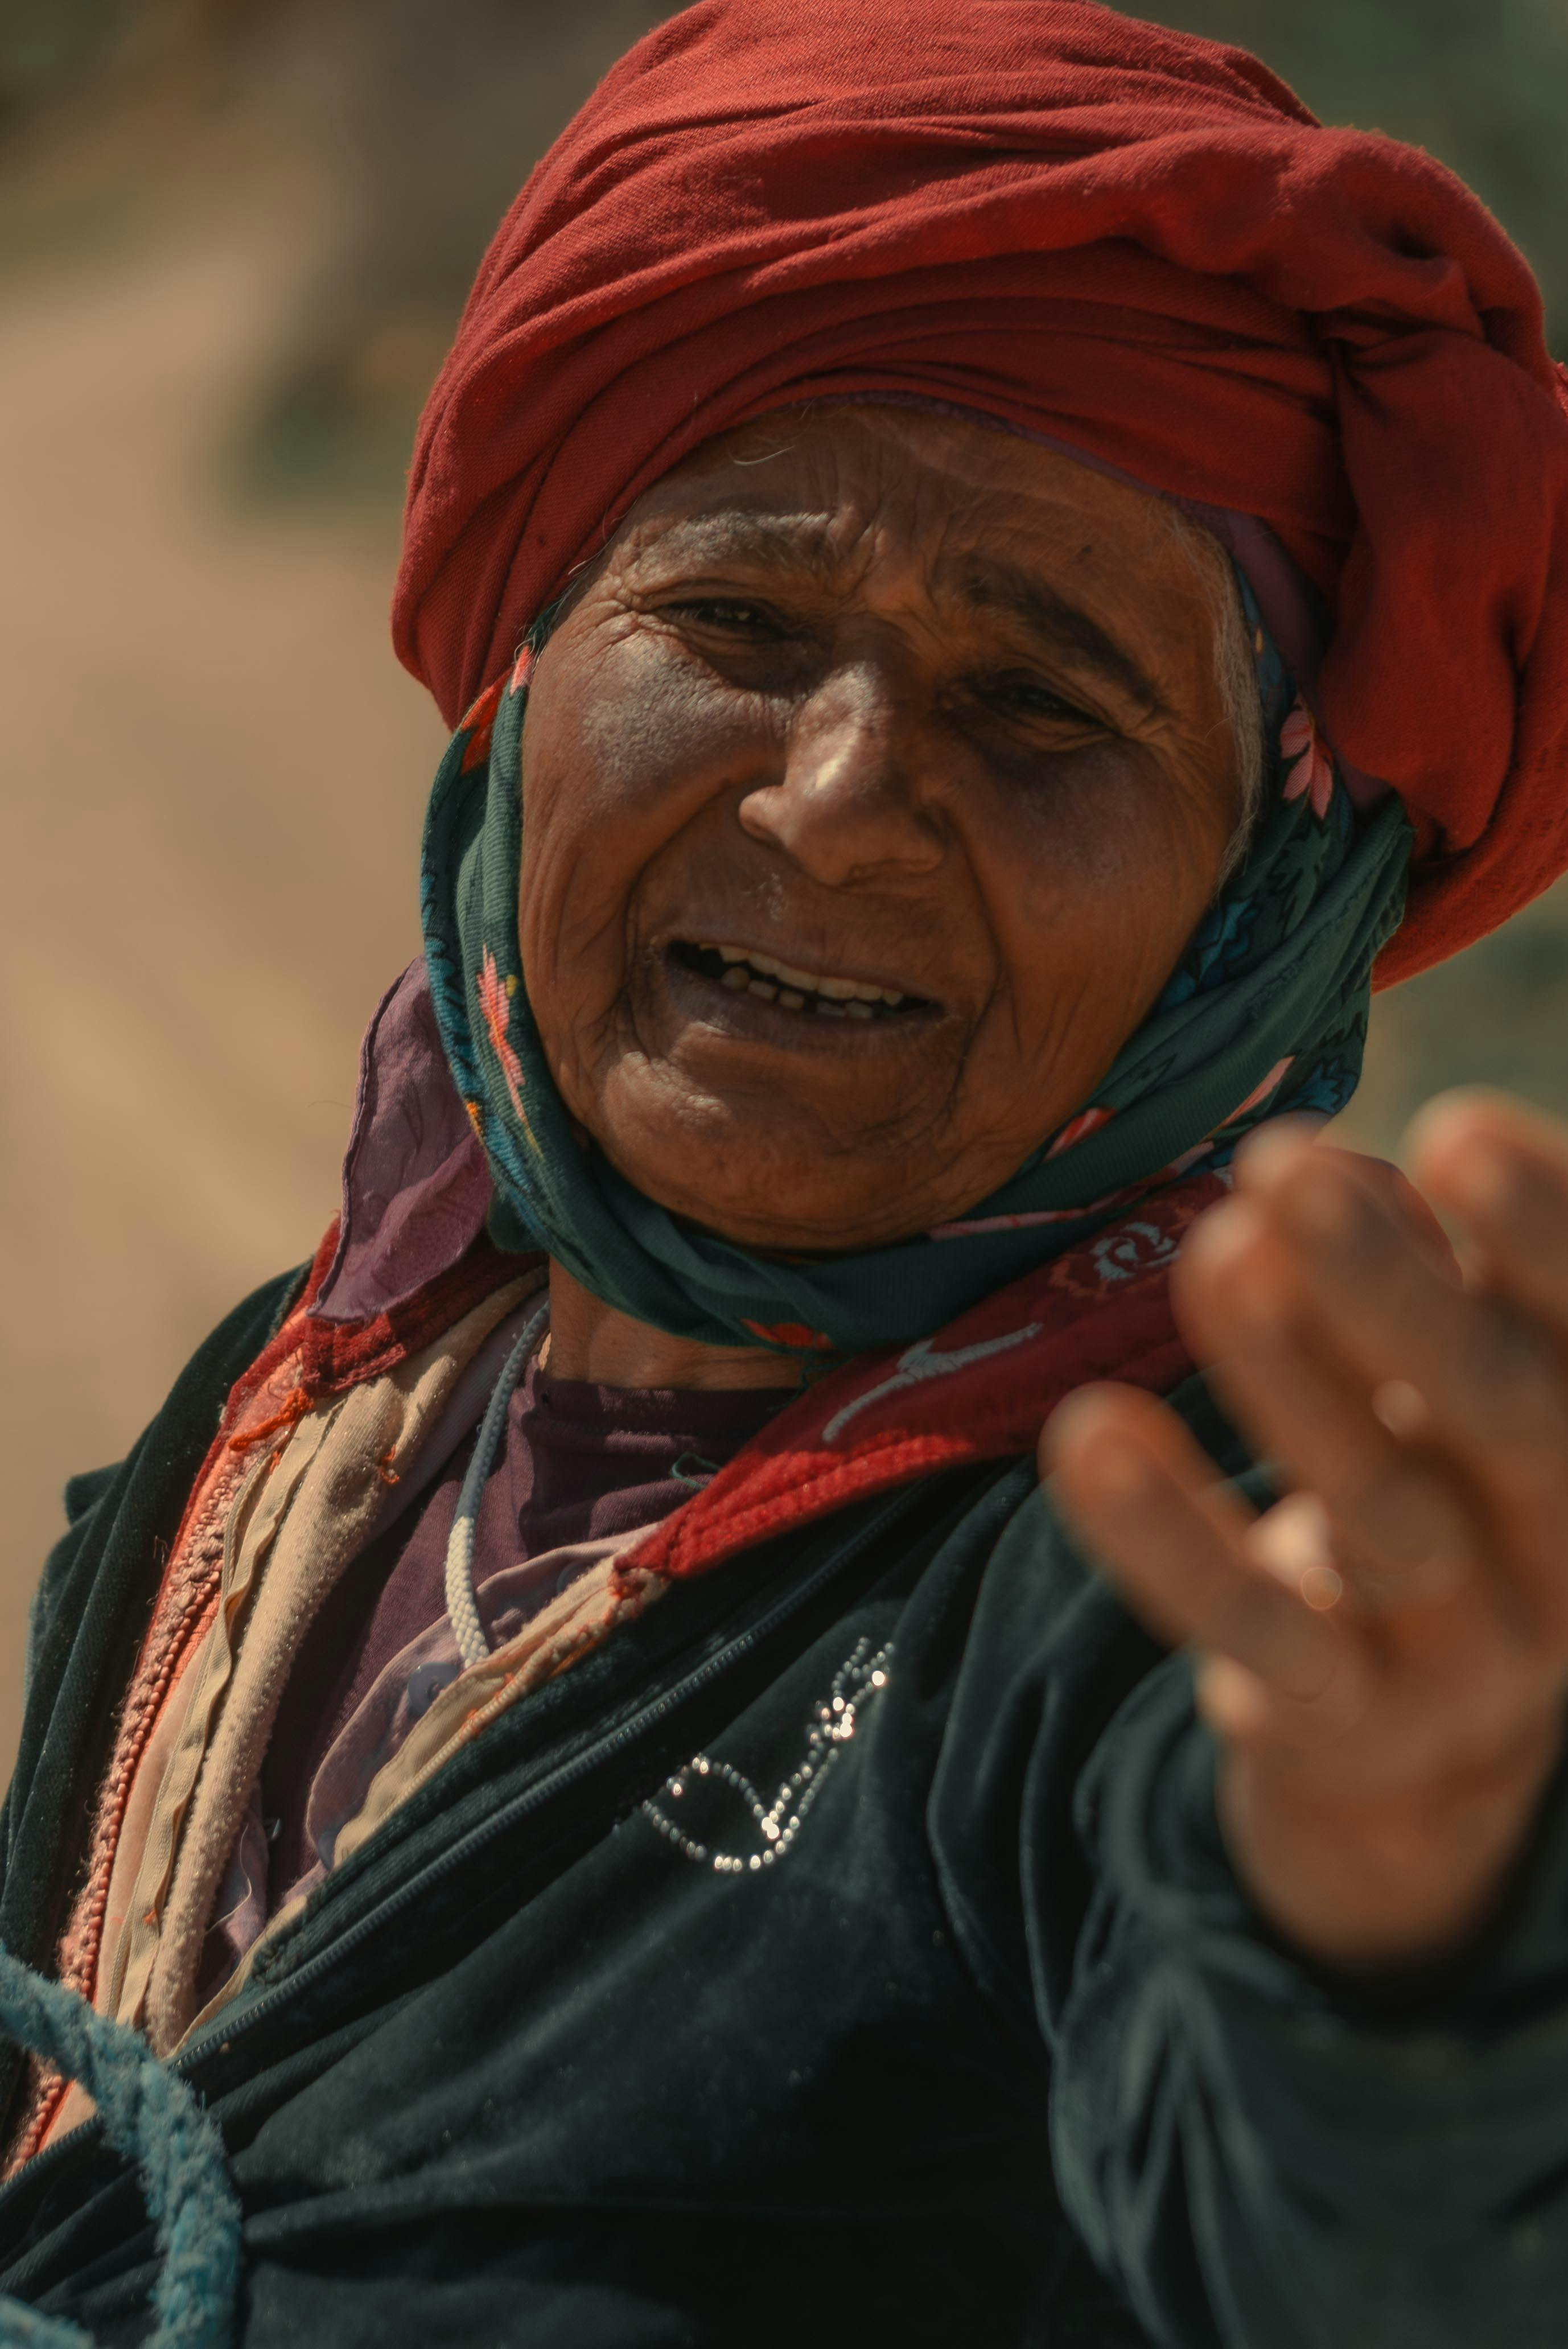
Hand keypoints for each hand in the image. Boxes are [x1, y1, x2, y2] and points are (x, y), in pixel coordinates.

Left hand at [1043, 1094, 1567, 1975]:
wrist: (1420, 1741)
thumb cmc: (1432, 1480)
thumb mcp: (1444, 1377)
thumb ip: (1407, 1276)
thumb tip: (1332, 1171)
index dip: (1546, 1228)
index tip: (1452, 1130)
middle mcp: (1562, 1536)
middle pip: (1502, 1407)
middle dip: (1394, 1289)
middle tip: (1285, 1173)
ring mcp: (1466, 1645)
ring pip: (1384, 1512)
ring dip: (1287, 1380)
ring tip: (1211, 1254)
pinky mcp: (1345, 1717)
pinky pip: (1256, 1627)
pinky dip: (1168, 1534)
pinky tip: (1089, 1432)